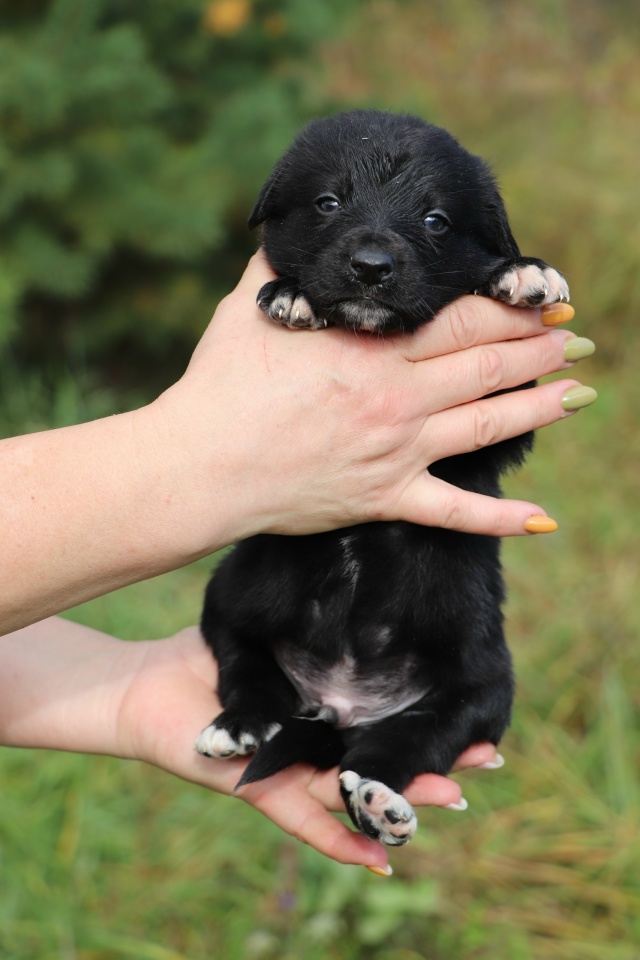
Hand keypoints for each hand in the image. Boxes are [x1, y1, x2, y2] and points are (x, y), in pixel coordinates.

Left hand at [119, 626, 503, 870]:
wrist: (147, 687)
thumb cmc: (206, 656)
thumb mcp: (266, 630)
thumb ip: (310, 621)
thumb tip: (363, 591)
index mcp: (324, 712)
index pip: (389, 716)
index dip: (432, 717)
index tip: (477, 709)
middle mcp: (317, 747)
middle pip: (386, 755)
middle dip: (435, 759)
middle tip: (487, 755)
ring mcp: (290, 772)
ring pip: (356, 790)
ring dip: (403, 798)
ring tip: (453, 794)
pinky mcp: (257, 790)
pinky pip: (298, 819)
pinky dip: (336, 839)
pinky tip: (377, 856)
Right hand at [157, 248, 585, 551]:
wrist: (201, 466)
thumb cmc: (220, 384)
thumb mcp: (252, 308)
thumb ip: (283, 266)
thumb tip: (292, 226)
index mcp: (371, 346)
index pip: (462, 318)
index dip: (513, 307)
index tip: (547, 298)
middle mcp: (396, 397)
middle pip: (487, 366)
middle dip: (538, 350)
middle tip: (576, 339)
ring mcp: (396, 451)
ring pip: (486, 426)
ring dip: (539, 408)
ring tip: (578, 394)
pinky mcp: (384, 497)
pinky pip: (453, 513)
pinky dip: (500, 518)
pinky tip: (544, 520)